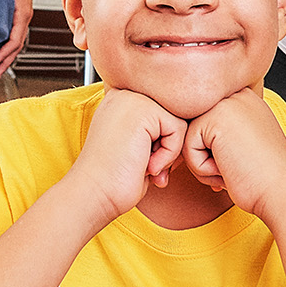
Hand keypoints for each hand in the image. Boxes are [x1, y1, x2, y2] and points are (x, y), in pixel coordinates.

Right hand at [64, 88, 185, 226]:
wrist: (94, 193)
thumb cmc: (115, 178)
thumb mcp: (138, 146)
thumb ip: (156, 128)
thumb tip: (190, 122)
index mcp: (121, 99)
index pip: (163, 114)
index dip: (162, 143)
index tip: (145, 163)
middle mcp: (125, 93)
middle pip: (174, 115)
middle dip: (168, 146)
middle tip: (150, 168)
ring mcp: (132, 98)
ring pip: (179, 121)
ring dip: (170, 152)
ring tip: (147, 167)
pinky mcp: (143, 110)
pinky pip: (178, 129)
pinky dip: (169, 155)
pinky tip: (148, 166)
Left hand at [181, 88, 285, 224]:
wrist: (283, 193)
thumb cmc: (264, 178)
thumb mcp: (243, 145)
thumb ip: (221, 132)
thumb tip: (189, 135)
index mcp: (245, 99)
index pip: (206, 124)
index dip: (215, 151)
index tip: (240, 163)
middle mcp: (236, 96)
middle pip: (194, 129)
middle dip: (207, 157)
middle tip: (235, 168)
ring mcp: (225, 104)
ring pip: (188, 138)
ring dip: (204, 164)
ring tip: (233, 168)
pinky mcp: (214, 119)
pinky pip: (186, 147)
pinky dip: (202, 168)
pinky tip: (228, 169)